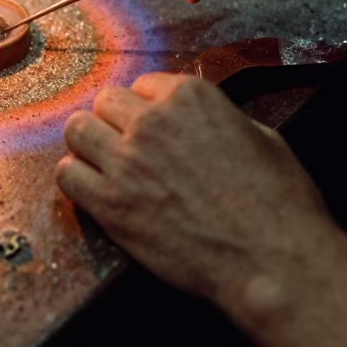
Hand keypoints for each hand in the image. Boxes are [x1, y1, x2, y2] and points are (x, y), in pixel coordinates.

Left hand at [59, 74, 330, 308]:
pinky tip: (92, 188)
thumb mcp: (260, 137)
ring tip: (103, 163)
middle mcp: (152, 120)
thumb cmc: (279, 203)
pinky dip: (76, 178)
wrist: (272, 262)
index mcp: (190, 96)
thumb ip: (218, 119)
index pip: (143, 85)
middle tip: (127, 145)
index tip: (153, 126)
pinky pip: (67, 174)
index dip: (149, 108)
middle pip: (105, 102)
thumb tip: (200, 122)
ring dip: (89, 144)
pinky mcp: (110, 204)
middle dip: (116, 121)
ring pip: (77, 130)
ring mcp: (127, 161)